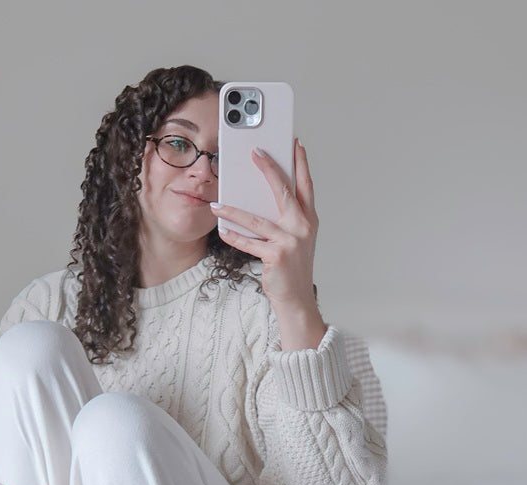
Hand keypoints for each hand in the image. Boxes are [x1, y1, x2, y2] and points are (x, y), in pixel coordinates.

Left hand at [210, 138, 319, 310]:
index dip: (301, 163)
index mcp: (308, 220)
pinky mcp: (276, 256)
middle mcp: (302, 227)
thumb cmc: (292, 268)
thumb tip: (261, 199)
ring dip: (234, 211)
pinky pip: (249, 243)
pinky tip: (222, 231)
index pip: (305, 185)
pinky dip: (234, 237)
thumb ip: (285, 218)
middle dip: (268, 169)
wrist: (296, 298)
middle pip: (283, 191)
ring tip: (217, 204)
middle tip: (255, 152)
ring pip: (257, 219)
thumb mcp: (295, 239)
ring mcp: (290, 241)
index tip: (294, 143)